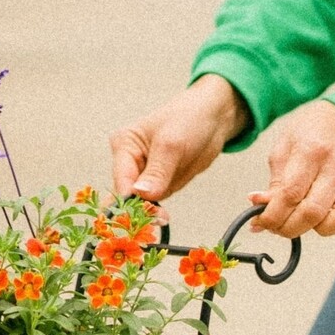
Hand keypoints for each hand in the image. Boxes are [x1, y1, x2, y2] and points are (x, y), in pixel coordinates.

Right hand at [112, 76, 247, 203]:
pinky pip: (159, 201)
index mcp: (124, 145)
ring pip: (145, 201)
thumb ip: (157, 171)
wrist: (213, 116)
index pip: (121, 180)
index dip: (130, 201)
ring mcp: (145, 174)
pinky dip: (166, 202)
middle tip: (160, 217)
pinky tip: (176, 188)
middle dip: (143, 207)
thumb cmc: (189, 118)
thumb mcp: (172, 143)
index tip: (144, 213)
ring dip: (159, 203)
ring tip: (177, 182)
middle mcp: (130, 162)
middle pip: (128, 196)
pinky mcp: (159, 182)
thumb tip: (142, 194)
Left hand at [249, 99, 334, 238]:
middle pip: (313, 212)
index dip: (271, 215)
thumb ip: (274, 183)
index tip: (259, 222)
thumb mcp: (281, 151)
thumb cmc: (306, 133)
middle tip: (275, 225)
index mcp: (311, 151)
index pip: (291, 194)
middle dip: (288, 227)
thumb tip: (261, 209)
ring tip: (302, 219)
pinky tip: (331, 220)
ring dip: (316, 228)